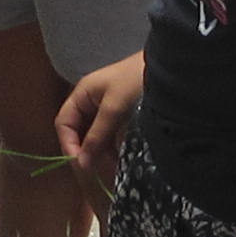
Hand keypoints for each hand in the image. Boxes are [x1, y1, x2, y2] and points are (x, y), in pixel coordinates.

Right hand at [57, 55, 144, 182]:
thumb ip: (96, 136)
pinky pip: (111, 136)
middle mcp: (91, 102)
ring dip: (101, 152)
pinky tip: (122, 158)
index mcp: (82, 94)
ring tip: (114, 166)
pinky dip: (114, 148)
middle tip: (99, 170)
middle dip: (86, 151)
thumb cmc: (136, 80)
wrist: (171, 67)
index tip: (80, 165)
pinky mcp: (123, 116)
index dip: (68, 145)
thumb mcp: (114, 109)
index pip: (64, 123)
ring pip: (96, 136)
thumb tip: (81, 163)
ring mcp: (107, 109)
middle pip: (79, 132)